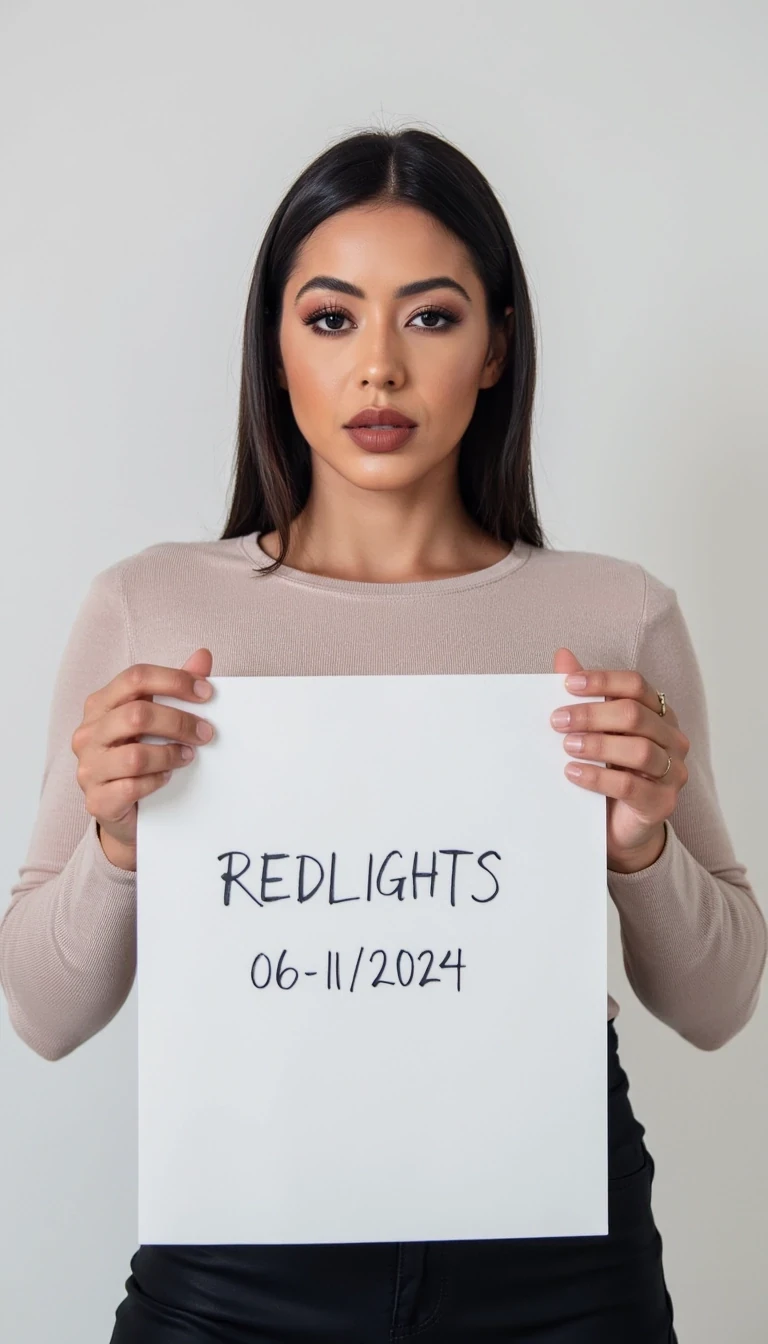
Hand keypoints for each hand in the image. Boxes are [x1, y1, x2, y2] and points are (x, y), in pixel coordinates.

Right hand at [70, 648, 214, 868]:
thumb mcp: (159, 718)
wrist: (126, 811)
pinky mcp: (97, 800)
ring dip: (169, 755)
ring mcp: (88, 768)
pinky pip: (131, 787)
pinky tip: (167, 779)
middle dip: (179, 722)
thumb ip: (178, 687)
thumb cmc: (142, 756)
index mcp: (101, 705)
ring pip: (135, 756)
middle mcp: (88, 734)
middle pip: (137, 715)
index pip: (135, 677)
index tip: (206, 693)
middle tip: (206, 733)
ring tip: (187, 757)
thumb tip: (203, 655)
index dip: (174, 680)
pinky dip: (155, 782)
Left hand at [550, 647, 689, 872]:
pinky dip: (598, 777)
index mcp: (657, 714)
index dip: (602, 681)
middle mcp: (672, 738)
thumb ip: (583, 696)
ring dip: (597, 744)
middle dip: (592, 714)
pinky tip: (573, 773)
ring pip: (639, 749)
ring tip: (566, 747)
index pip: (635, 685)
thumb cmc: (607, 772)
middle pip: (635, 715)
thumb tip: (562, 656)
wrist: (617, 828)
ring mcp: (673, 771)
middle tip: (557, 721)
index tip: (567, 684)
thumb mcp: (593, 732)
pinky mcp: (662, 802)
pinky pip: (630, 785)